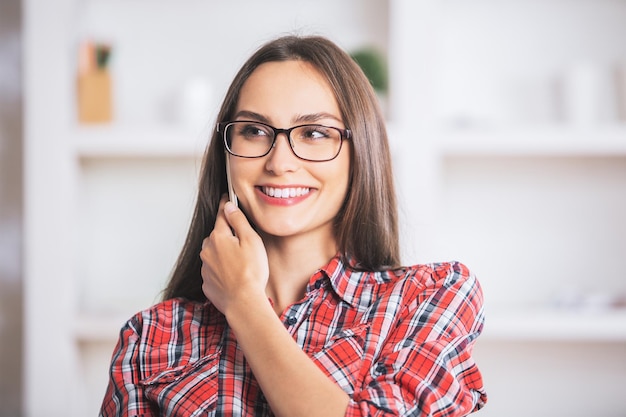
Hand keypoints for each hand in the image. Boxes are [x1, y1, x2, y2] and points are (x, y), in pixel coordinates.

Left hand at [200, 196, 268, 315]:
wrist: (243, 302)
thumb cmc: (251, 272)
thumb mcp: (251, 240)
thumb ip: (238, 221)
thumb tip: (229, 207)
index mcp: (218, 237)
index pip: (221, 216)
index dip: (226, 206)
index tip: (226, 199)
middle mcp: (207, 251)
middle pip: (217, 235)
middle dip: (227, 235)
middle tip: (243, 241)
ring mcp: (206, 268)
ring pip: (214, 253)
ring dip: (223, 253)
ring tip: (240, 262)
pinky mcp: (207, 283)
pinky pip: (214, 270)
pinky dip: (222, 270)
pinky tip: (234, 275)